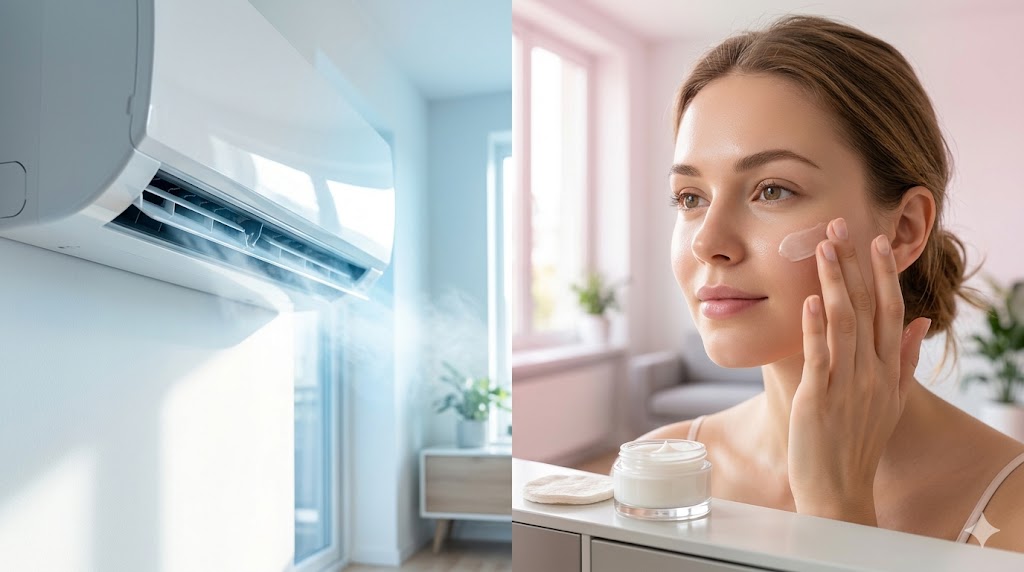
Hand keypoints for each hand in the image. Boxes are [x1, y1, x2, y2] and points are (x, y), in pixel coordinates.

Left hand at [787, 217, 930, 524]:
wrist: (838, 491)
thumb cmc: (857, 444)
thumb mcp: (890, 400)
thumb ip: (903, 359)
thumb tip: (920, 319)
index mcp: (888, 370)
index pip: (890, 310)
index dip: (883, 274)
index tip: (876, 240)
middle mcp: (872, 373)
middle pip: (867, 307)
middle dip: (854, 264)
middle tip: (840, 225)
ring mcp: (847, 385)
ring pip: (844, 323)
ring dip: (833, 283)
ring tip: (823, 248)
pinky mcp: (819, 399)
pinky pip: (820, 357)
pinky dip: (815, 327)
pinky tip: (810, 300)